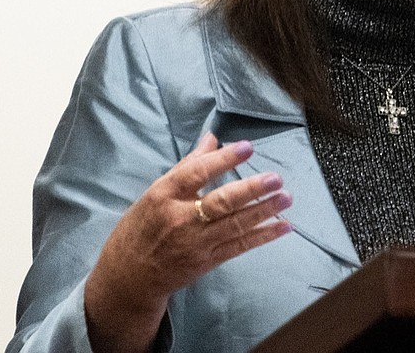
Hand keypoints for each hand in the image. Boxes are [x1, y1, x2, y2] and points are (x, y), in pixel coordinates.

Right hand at [84, 133, 291, 351]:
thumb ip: (189, 164)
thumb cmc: (143, 225)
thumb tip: (212, 137)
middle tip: (275, 178)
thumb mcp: (157, 191)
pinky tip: (284, 225)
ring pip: (234, 225)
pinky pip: (239, 246)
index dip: (223, 160)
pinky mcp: (207, 262)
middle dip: (250, 190)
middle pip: (219, 202)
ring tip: (286, 197)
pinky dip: (263, 236)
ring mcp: (195, 242)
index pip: (196, 173)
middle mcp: (180, 219)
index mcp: (164, 195)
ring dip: (263, 211)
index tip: (247, 147)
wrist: (127, 276)